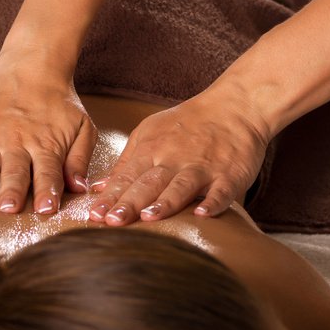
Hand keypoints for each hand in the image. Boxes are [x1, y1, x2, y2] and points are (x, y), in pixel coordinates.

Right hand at [0, 54, 97, 215]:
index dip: (47, 191)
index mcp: (45, 145)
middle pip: (15, 172)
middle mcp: (17, 143)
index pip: (47, 172)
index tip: (46, 209)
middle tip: (9, 209)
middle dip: (12, 191)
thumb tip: (80, 188)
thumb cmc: (58, 104)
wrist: (29, 66)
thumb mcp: (81, 126)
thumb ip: (80, 158)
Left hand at [86, 86, 270, 224]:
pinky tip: (202, 215)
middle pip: (148, 183)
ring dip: (165, 202)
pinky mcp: (229, 175)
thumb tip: (98, 188)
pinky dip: (213, 203)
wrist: (236, 106)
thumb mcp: (151, 135)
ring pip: (181, 186)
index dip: (110, 197)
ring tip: (148, 218)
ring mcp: (202, 167)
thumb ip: (126, 164)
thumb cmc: (189, 125)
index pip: (127, 177)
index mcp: (152, 150)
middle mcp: (175, 159)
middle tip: (110, 222)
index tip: (93, 216)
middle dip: (129, 202)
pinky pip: (221, 191)